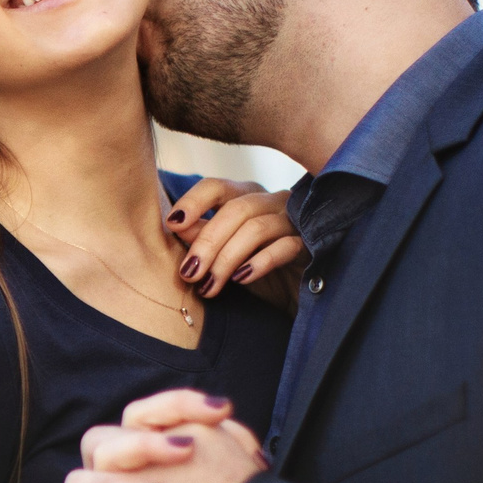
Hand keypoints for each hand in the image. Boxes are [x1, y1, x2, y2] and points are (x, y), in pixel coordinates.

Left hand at [164, 178, 304, 304]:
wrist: (295, 296)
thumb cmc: (254, 271)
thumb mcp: (223, 255)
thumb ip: (202, 237)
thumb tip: (177, 225)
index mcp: (245, 197)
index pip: (216, 186)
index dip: (193, 201)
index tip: (173, 224)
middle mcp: (270, 201)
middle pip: (235, 209)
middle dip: (207, 242)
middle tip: (188, 273)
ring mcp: (293, 220)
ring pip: (256, 228)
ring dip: (226, 259)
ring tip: (209, 286)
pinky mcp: (310, 244)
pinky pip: (284, 247)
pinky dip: (259, 263)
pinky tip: (241, 279)